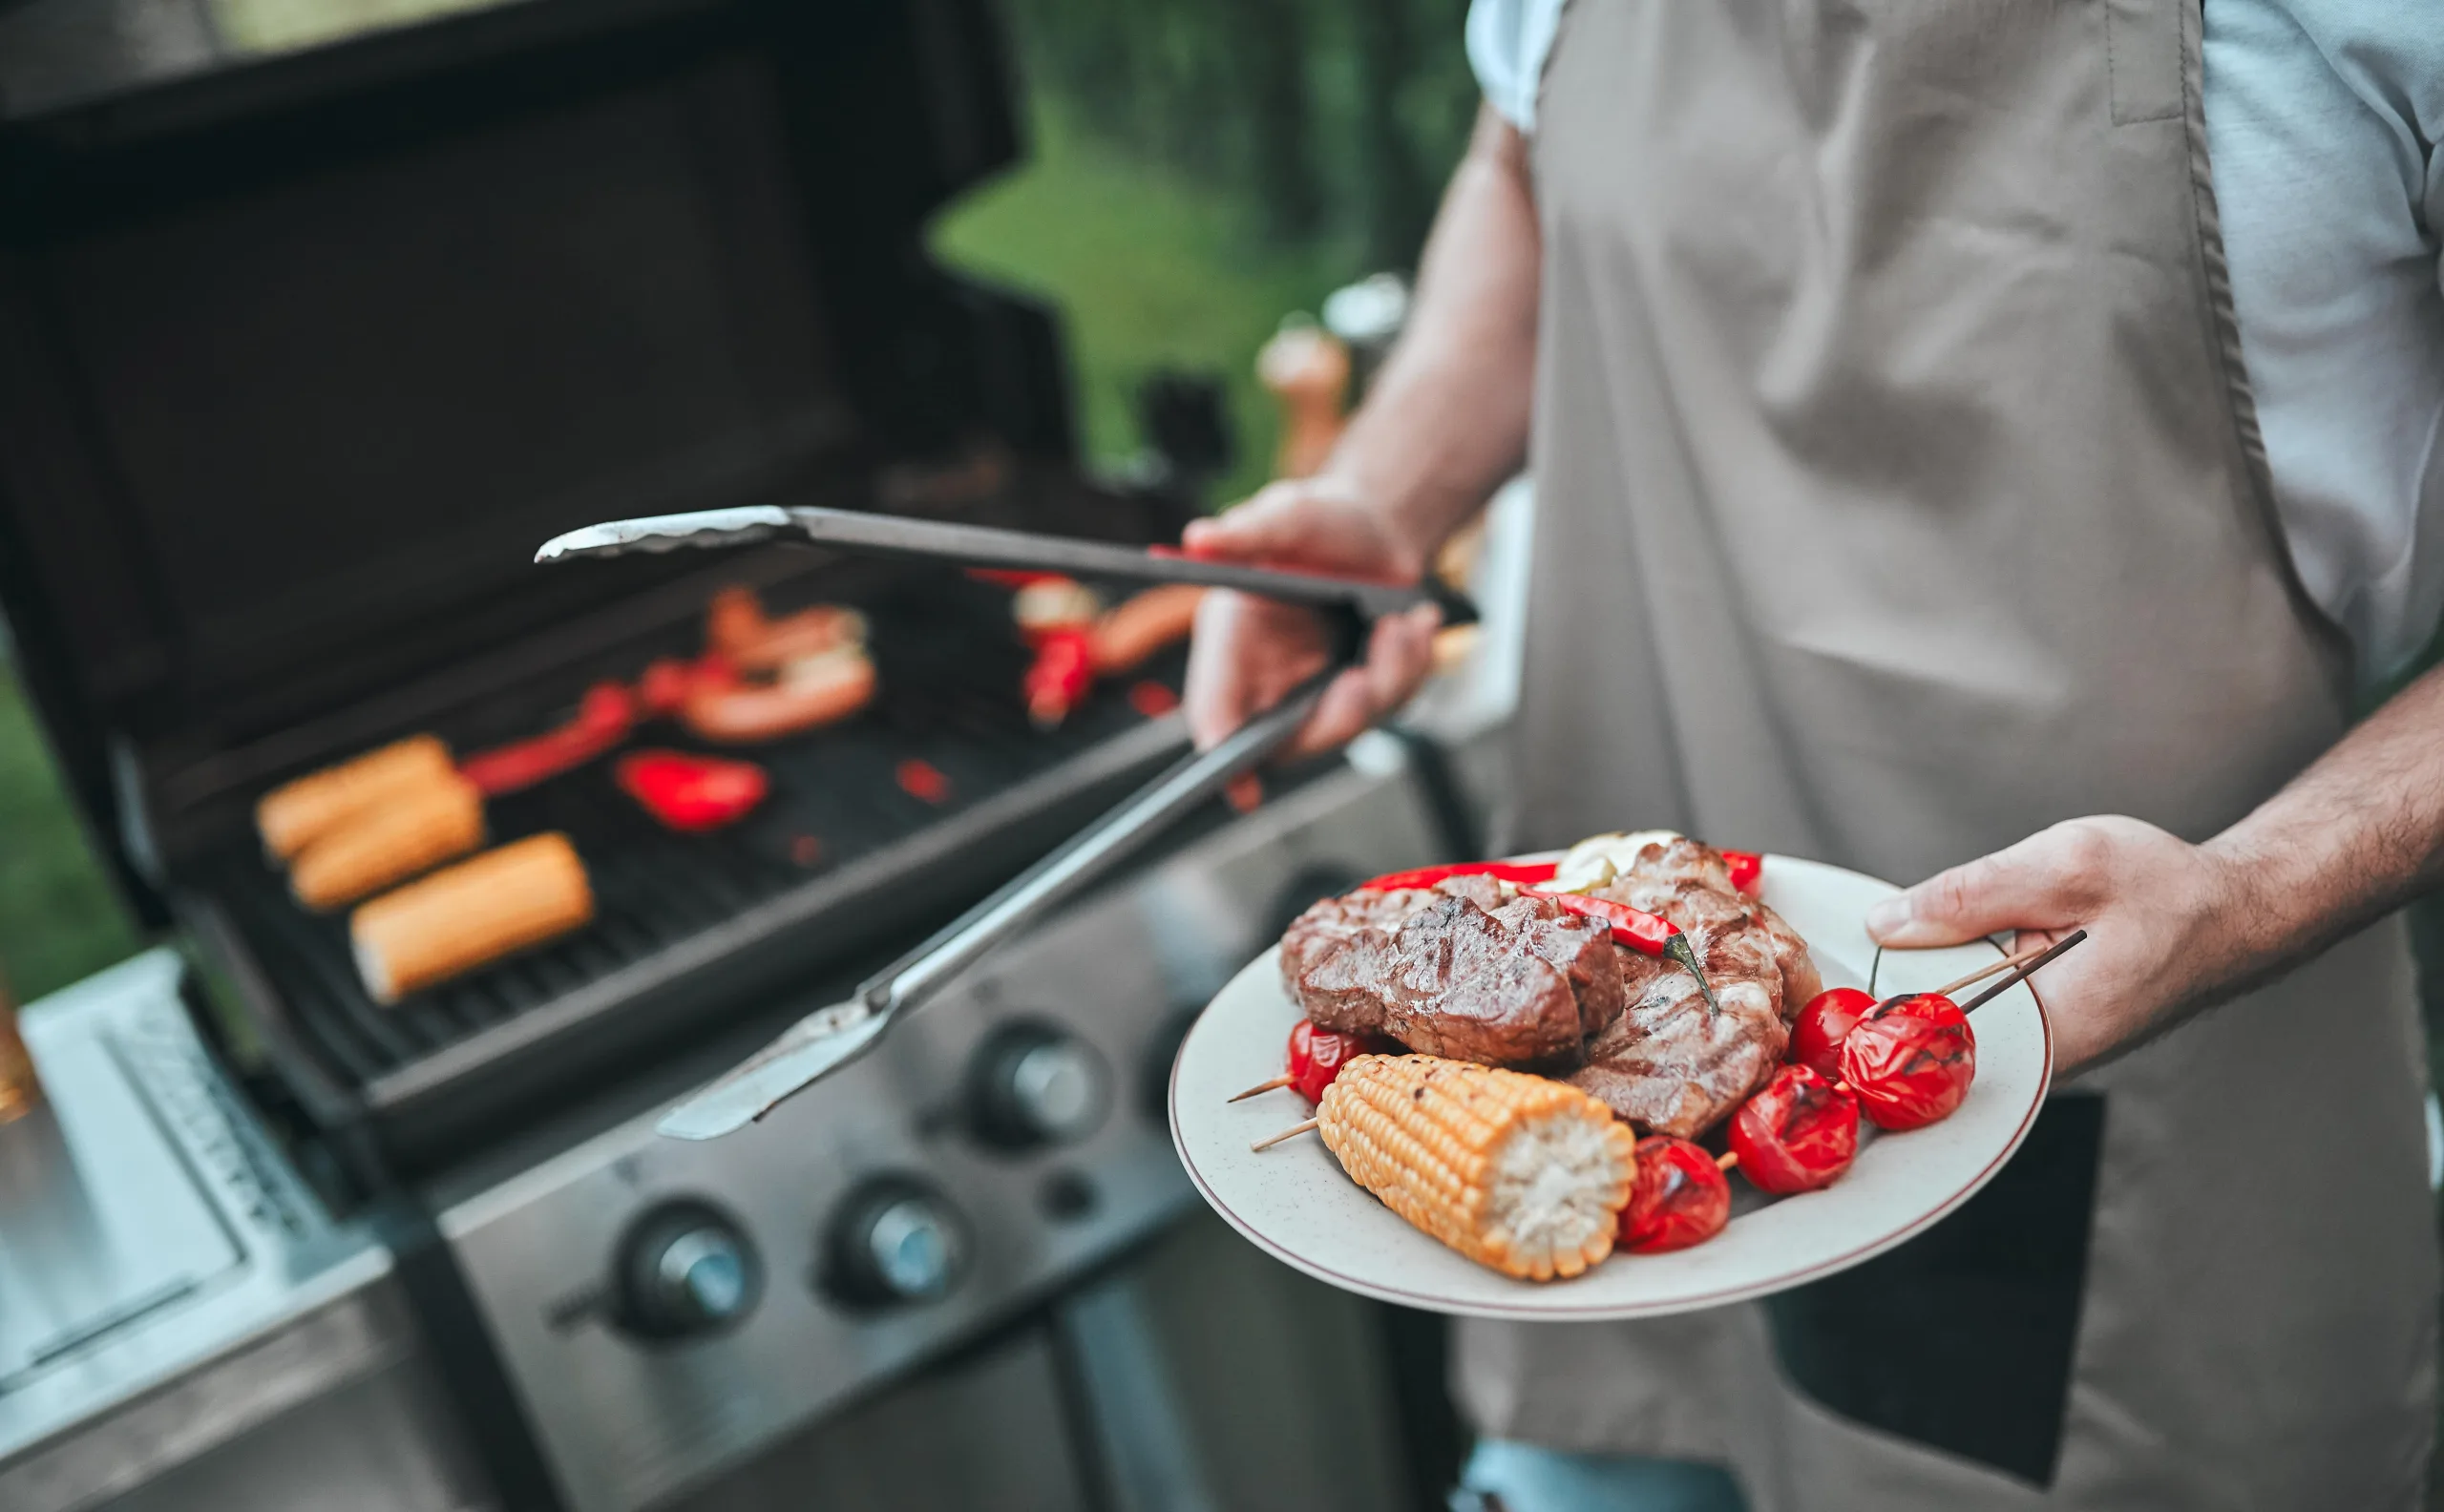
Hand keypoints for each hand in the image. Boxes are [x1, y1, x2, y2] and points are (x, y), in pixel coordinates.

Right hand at [1180, 477, 1442, 756]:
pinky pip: (1392, 704)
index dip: (1223, 758)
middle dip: (1334, 719)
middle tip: (1361, 681)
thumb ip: (1245, 533)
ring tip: (1398, 623)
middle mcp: (1269, 678)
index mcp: (1231, 644)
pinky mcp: (1362, 689)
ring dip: (1388, 677)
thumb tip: (1199, 537)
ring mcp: (1317, 690)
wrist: (1375, 525)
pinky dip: (1412, 666)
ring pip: (1352, 723)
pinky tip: (1415, 624)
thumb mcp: (1285, 516)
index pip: (1216, 715)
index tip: (1242, 790)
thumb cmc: (1317, 523)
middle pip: (1289, 741)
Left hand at [1862, 817, 2255, 1073]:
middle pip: (1933, 1039)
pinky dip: (1953, 982)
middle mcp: (2044, 1060)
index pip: (1933, 1049)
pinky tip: (1943, 950)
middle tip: (1857, 961)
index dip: (1874, 1021)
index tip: (1833, 1002)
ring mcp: (2044, 1053)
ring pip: (1952, 1025)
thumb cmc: (2166, 889)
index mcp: (2049, 1032)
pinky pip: (1975, 1015)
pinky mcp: (2043, 1035)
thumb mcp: (2065, 866)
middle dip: (1892, 996)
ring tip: (1897, 946)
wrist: (2234, 910)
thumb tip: (1885, 924)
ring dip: (1924, 984)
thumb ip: (1970, 895)